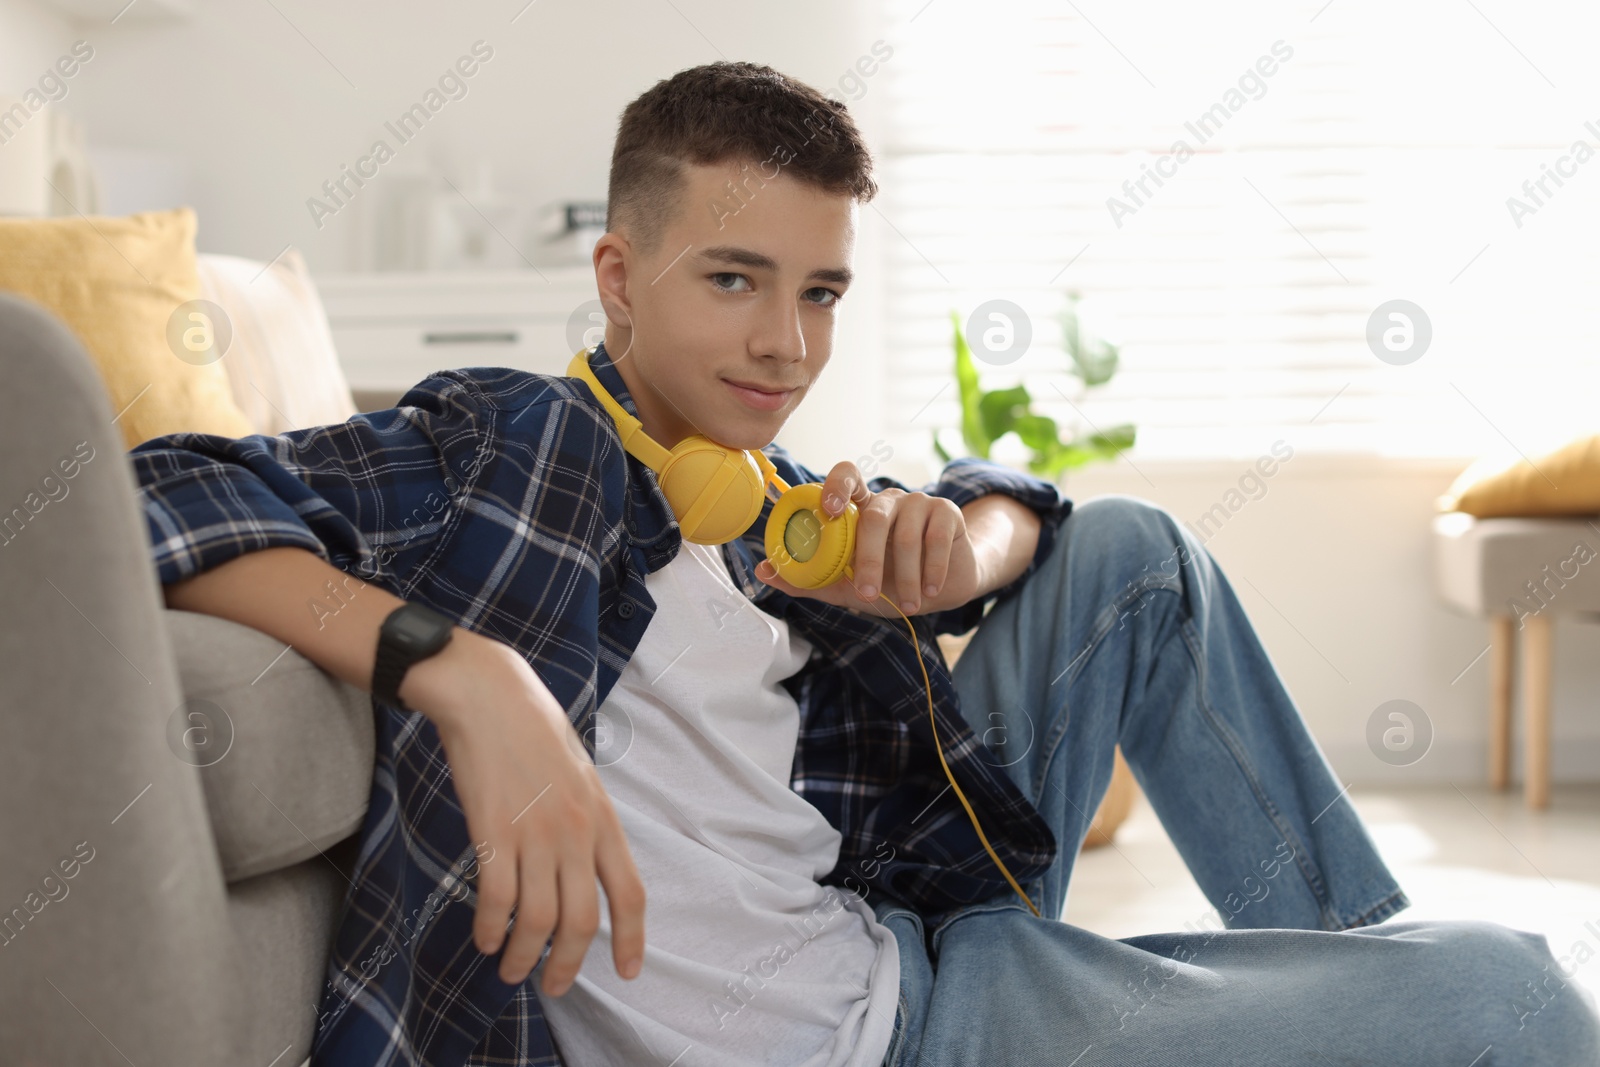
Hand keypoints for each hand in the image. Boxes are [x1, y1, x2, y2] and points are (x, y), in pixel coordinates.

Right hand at [399, 629, 645, 995]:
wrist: (488, 693)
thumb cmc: (533, 729)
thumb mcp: (580, 774)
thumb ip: (586, 822)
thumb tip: (585, 868)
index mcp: (602, 817)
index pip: (630, 892)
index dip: (632, 939)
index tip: (629, 971)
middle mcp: (575, 831)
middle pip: (581, 919)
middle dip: (568, 964)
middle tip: (554, 985)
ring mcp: (533, 832)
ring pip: (536, 919)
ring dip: (523, 955)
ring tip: (511, 970)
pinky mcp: (491, 830)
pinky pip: (495, 898)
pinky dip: (489, 928)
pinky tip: (484, 937)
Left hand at [754, 460, 980, 617]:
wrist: (943, 589)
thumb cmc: (891, 584)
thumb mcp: (847, 587)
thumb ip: (809, 579)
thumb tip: (764, 569)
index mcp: (861, 510)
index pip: (847, 476)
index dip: (836, 484)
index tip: (828, 508)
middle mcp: (888, 501)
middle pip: (875, 517)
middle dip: (869, 560)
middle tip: (866, 595)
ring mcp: (919, 502)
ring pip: (906, 534)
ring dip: (906, 576)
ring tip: (909, 604)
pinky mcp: (947, 512)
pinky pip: (935, 538)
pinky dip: (932, 569)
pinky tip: (930, 588)